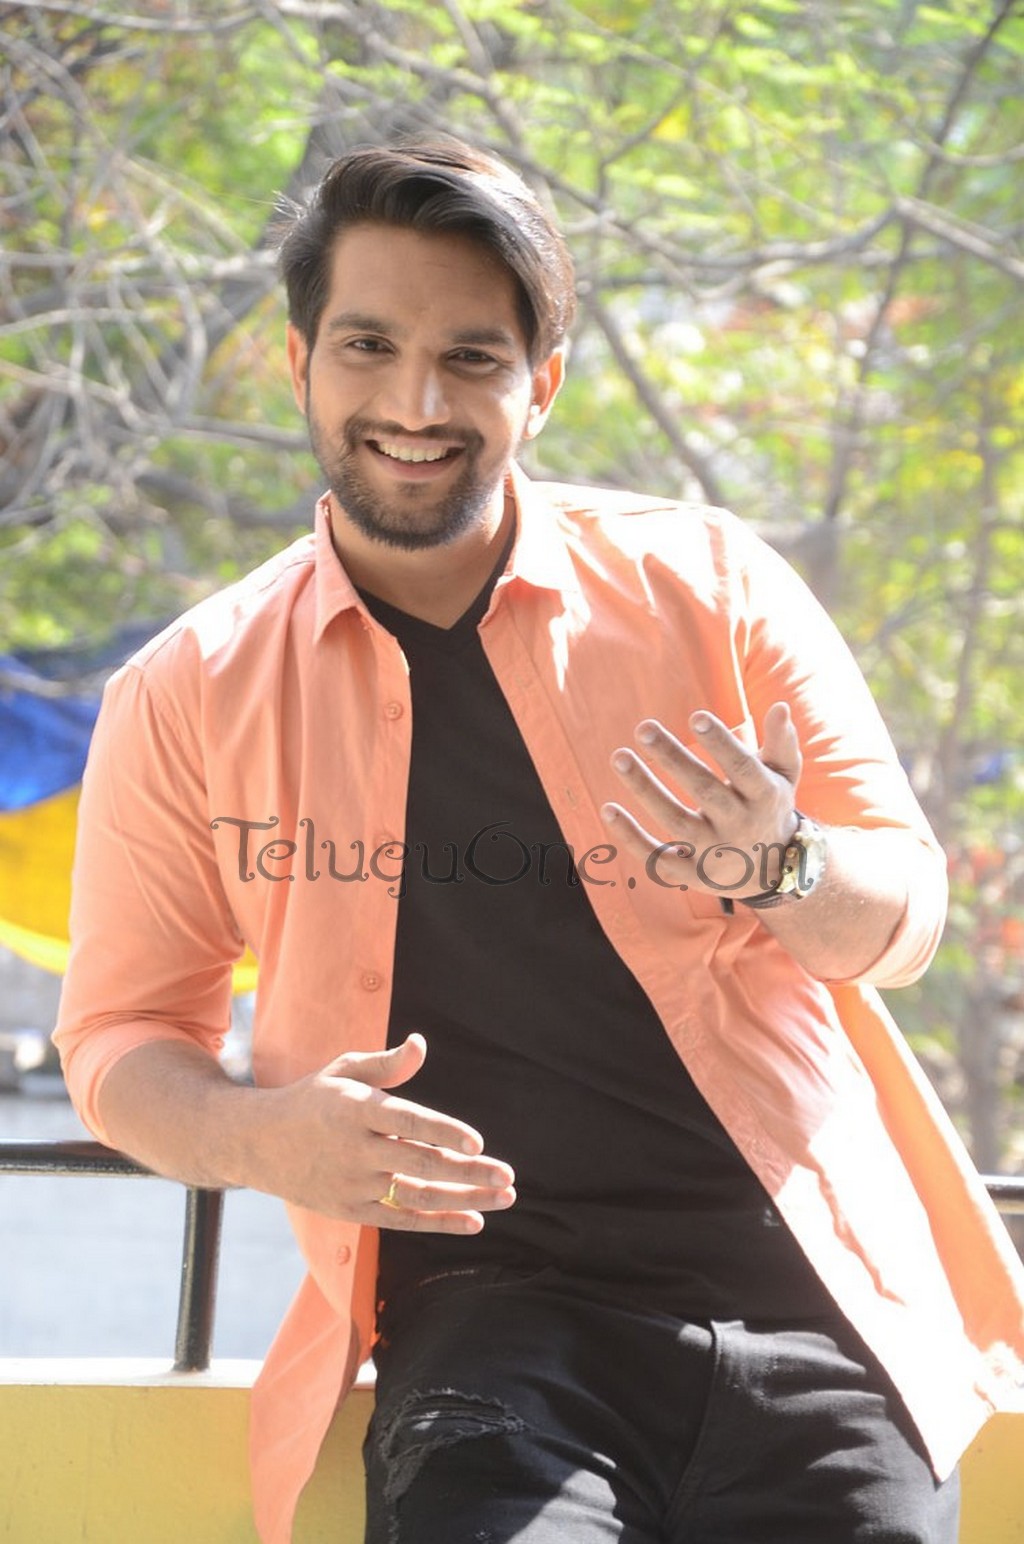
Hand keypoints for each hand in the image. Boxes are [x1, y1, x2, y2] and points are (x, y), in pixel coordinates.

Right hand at [259, 1033, 515, 1230]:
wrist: (257, 1143)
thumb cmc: (312, 1098)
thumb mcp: (343, 1070)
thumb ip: (387, 1064)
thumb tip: (421, 1045)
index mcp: (356, 1109)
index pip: (407, 1121)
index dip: (442, 1132)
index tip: (477, 1142)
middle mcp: (355, 1149)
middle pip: (420, 1164)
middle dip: (468, 1173)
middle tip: (508, 1175)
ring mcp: (353, 1184)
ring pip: (417, 1196)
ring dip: (465, 1200)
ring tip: (505, 1197)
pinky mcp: (351, 1211)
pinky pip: (401, 1220)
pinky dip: (439, 1222)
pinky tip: (475, 1221)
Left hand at [601, 703, 801, 899]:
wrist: (773, 870)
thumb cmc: (770, 806)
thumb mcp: (783, 775)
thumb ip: (781, 742)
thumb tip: (780, 707)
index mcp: (764, 796)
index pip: (743, 768)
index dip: (721, 743)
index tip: (696, 716)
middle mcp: (740, 825)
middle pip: (704, 791)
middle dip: (674, 759)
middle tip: (644, 728)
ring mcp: (715, 852)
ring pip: (676, 821)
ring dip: (645, 790)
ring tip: (620, 757)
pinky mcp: (691, 874)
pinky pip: (657, 856)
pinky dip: (631, 837)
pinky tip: (608, 809)